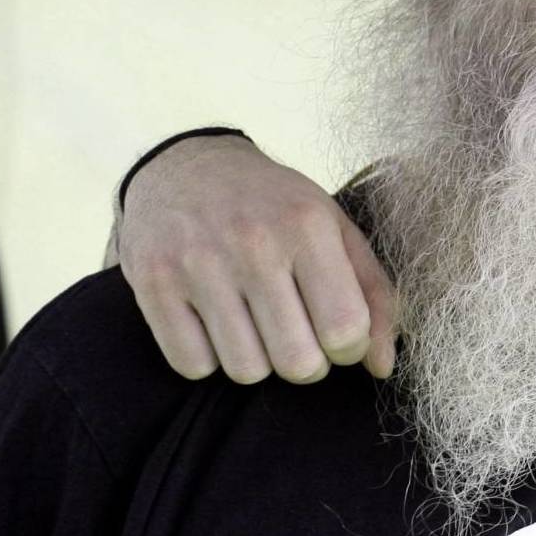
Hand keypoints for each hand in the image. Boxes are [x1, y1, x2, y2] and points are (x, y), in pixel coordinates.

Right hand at [117, 135, 394, 383]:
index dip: (350, 350)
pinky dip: (208, 360)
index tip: (339, 337)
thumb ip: (375, 296)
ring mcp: (197, 264)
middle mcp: (252, 243)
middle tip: (298, 337)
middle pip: (297, 362)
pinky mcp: (153, 283)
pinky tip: (216, 327)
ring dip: (258, 362)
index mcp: (307, 226)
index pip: (345, 329)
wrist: (187, 165)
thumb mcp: (338, 230)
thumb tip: (381, 366)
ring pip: (246, 370)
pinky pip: (192, 365)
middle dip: (307, 363)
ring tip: (257, 328)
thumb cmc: (277, 207)